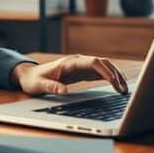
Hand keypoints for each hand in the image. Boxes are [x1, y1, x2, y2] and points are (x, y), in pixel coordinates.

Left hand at [11, 55, 128, 95]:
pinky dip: (110, 79)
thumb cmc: (33, 80)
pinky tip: (117, 87)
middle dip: (115, 74)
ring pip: (103, 67)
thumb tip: (63, 90)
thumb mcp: (39, 85)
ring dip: (115, 76)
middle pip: (102, 63)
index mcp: (69, 63)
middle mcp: (77, 62)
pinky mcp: (82, 73)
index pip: (93, 62)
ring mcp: (80, 66)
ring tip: (124, 90)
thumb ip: (50, 87)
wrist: (29, 75)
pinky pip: (99, 73)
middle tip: (124, 90)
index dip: (106, 71)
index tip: (115, 82)